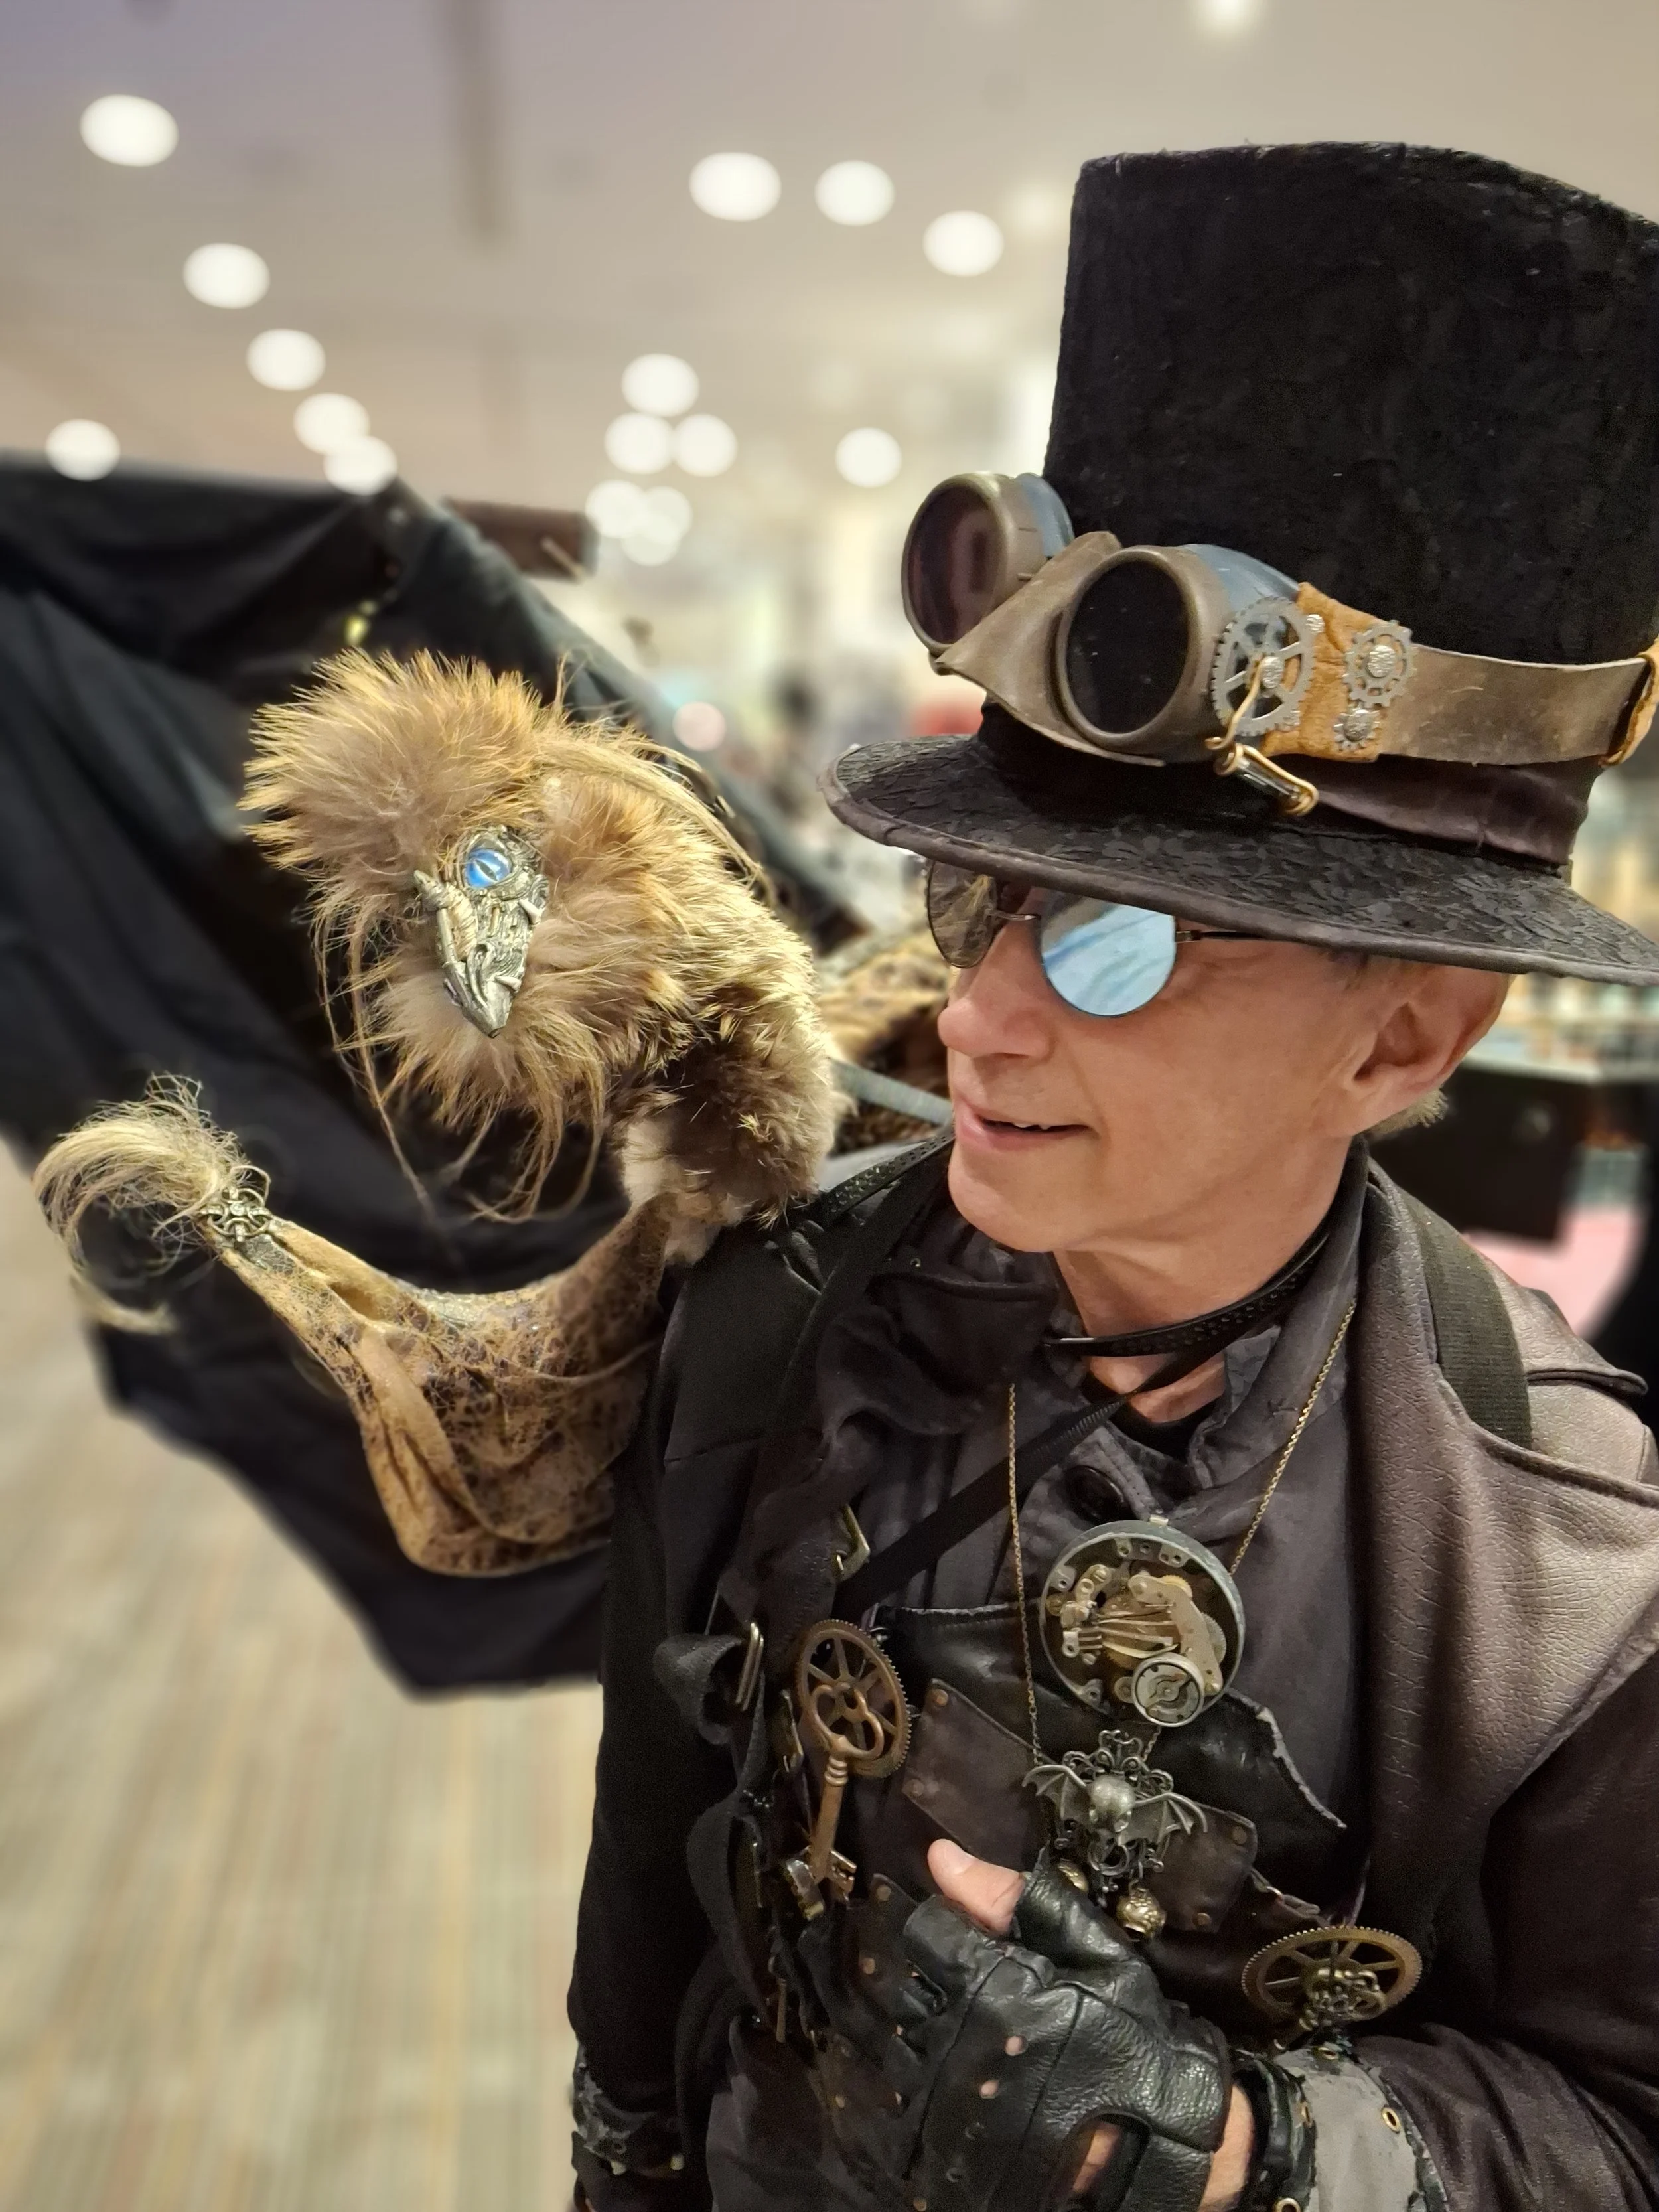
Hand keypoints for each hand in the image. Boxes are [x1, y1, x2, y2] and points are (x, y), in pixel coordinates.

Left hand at [928, 1840, 1254, 2209]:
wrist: (1155, 2133)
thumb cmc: (1128, 2027)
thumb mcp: (1087, 1947)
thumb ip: (1010, 1898)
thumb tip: (941, 1854)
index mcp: (984, 1981)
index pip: (928, 1931)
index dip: (957, 1930)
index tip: (987, 1946)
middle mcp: (955, 2036)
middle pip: (914, 1989)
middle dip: (946, 1986)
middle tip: (996, 1999)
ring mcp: (947, 2095)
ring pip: (909, 2045)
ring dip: (939, 2038)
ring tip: (992, 2045)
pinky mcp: (946, 2143)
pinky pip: (914, 2105)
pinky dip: (935, 2091)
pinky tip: (976, 2086)